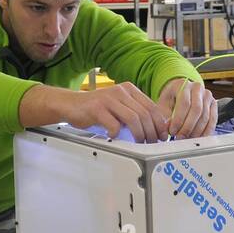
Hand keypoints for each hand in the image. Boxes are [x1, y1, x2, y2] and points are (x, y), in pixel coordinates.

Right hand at [39, 82, 168, 141]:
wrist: (71, 104)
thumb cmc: (97, 109)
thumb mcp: (119, 106)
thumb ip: (134, 112)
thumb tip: (155, 127)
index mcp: (129, 89)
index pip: (152, 106)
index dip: (159, 123)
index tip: (162, 135)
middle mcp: (120, 91)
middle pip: (144, 113)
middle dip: (151, 131)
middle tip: (152, 142)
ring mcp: (108, 99)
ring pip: (133, 118)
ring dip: (139, 134)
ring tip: (139, 143)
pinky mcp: (97, 108)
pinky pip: (114, 125)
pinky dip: (117, 134)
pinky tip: (115, 136)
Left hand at [158, 78, 217, 138]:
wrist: (181, 92)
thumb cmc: (171, 98)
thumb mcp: (163, 104)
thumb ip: (164, 116)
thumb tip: (167, 128)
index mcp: (184, 85)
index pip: (184, 103)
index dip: (179, 120)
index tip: (173, 131)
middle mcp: (198, 88)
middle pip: (197, 110)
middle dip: (188, 127)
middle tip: (180, 137)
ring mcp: (208, 96)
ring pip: (205, 116)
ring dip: (196, 131)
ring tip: (187, 138)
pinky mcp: (214, 104)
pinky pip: (213, 120)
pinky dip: (206, 131)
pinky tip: (199, 137)